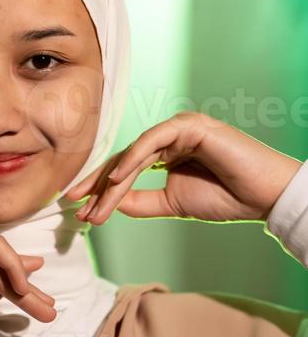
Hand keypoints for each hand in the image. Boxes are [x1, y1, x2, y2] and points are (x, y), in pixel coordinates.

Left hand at [64, 111, 302, 226]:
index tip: (82, 211)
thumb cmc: (227, 197)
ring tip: (95, 204)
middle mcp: (169, 136)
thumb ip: (143, 202)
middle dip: (97, 183)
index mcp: (166, 152)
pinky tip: (117, 179)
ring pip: (134, 153)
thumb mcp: (174, 203)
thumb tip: (111, 203)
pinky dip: (133, 159)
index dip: (101, 188)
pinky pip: (152, 141)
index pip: (125, 168)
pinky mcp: (189, 125)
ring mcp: (179, 128)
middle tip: (74, 202)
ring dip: (112, 181)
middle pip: (123, 158)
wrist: (263, 197)